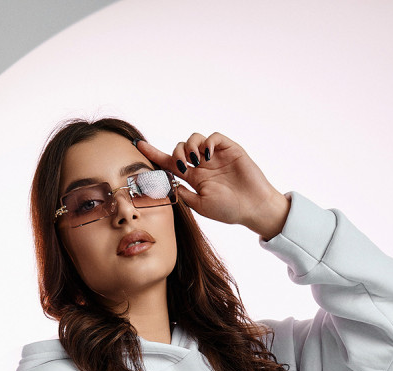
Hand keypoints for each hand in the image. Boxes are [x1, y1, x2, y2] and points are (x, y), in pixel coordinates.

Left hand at [136, 132, 290, 239]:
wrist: (253, 208)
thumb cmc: (230, 210)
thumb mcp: (201, 206)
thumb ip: (184, 195)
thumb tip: (169, 184)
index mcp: (194, 178)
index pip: (170, 163)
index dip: (154, 154)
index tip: (138, 146)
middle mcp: (202, 165)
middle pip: (180, 148)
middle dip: (176, 153)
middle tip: (182, 166)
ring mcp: (215, 156)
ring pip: (194, 139)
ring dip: (189, 147)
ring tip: (195, 161)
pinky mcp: (229, 149)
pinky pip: (213, 137)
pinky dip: (206, 142)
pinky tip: (206, 155)